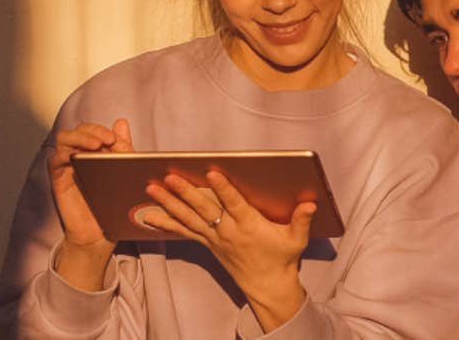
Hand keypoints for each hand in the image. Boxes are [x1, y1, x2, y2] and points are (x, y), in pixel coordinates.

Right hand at [48, 118, 133, 289]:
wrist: (101, 236)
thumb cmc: (113, 204)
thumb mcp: (123, 172)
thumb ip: (121, 148)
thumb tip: (120, 121)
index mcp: (95, 153)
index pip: (94, 130)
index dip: (105, 130)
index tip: (117, 140)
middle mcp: (79, 156)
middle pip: (78, 130)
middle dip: (94, 130)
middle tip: (108, 139)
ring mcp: (67, 167)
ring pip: (64, 139)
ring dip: (80, 137)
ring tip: (96, 144)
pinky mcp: (59, 179)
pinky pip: (55, 159)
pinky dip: (64, 152)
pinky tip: (78, 155)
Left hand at [142, 170, 314, 331]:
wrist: (267, 286)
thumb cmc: (282, 258)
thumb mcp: (296, 240)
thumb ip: (302, 220)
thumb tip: (311, 204)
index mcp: (250, 226)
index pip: (234, 204)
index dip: (223, 188)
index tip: (212, 172)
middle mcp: (228, 231)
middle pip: (204, 209)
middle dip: (185, 192)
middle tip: (169, 178)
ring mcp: (215, 238)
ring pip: (188, 218)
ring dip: (169, 204)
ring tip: (151, 189)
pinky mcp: (208, 244)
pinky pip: (184, 232)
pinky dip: (166, 223)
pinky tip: (148, 215)